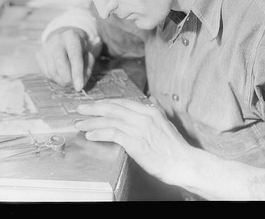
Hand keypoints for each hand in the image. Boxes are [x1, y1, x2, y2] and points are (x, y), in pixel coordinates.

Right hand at [34, 27, 93, 90]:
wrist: (65, 40)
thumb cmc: (79, 50)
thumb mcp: (88, 56)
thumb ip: (87, 69)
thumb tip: (80, 84)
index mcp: (71, 37)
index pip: (74, 56)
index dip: (77, 73)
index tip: (79, 87)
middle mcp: (56, 40)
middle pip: (60, 64)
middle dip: (68, 79)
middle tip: (73, 84)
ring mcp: (45, 47)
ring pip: (52, 71)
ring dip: (61, 81)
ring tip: (68, 80)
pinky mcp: (39, 55)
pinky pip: (46, 73)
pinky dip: (54, 79)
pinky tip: (60, 74)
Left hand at [75, 99, 192, 184]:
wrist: (183, 162)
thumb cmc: (174, 148)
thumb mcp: (165, 124)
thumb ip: (153, 113)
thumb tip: (148, 103)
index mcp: (150, 111)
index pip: (122, 102)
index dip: (106, 103)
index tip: (94, 105)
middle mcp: (143, 116)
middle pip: (112, 108)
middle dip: (94, 108)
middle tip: (81, 109)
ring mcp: (139, 128)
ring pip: (109, 120)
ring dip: (92, 122)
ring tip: (80, 124)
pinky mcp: (135, 142)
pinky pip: (112, 133)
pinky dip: (99, 133)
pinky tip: (91, 135)